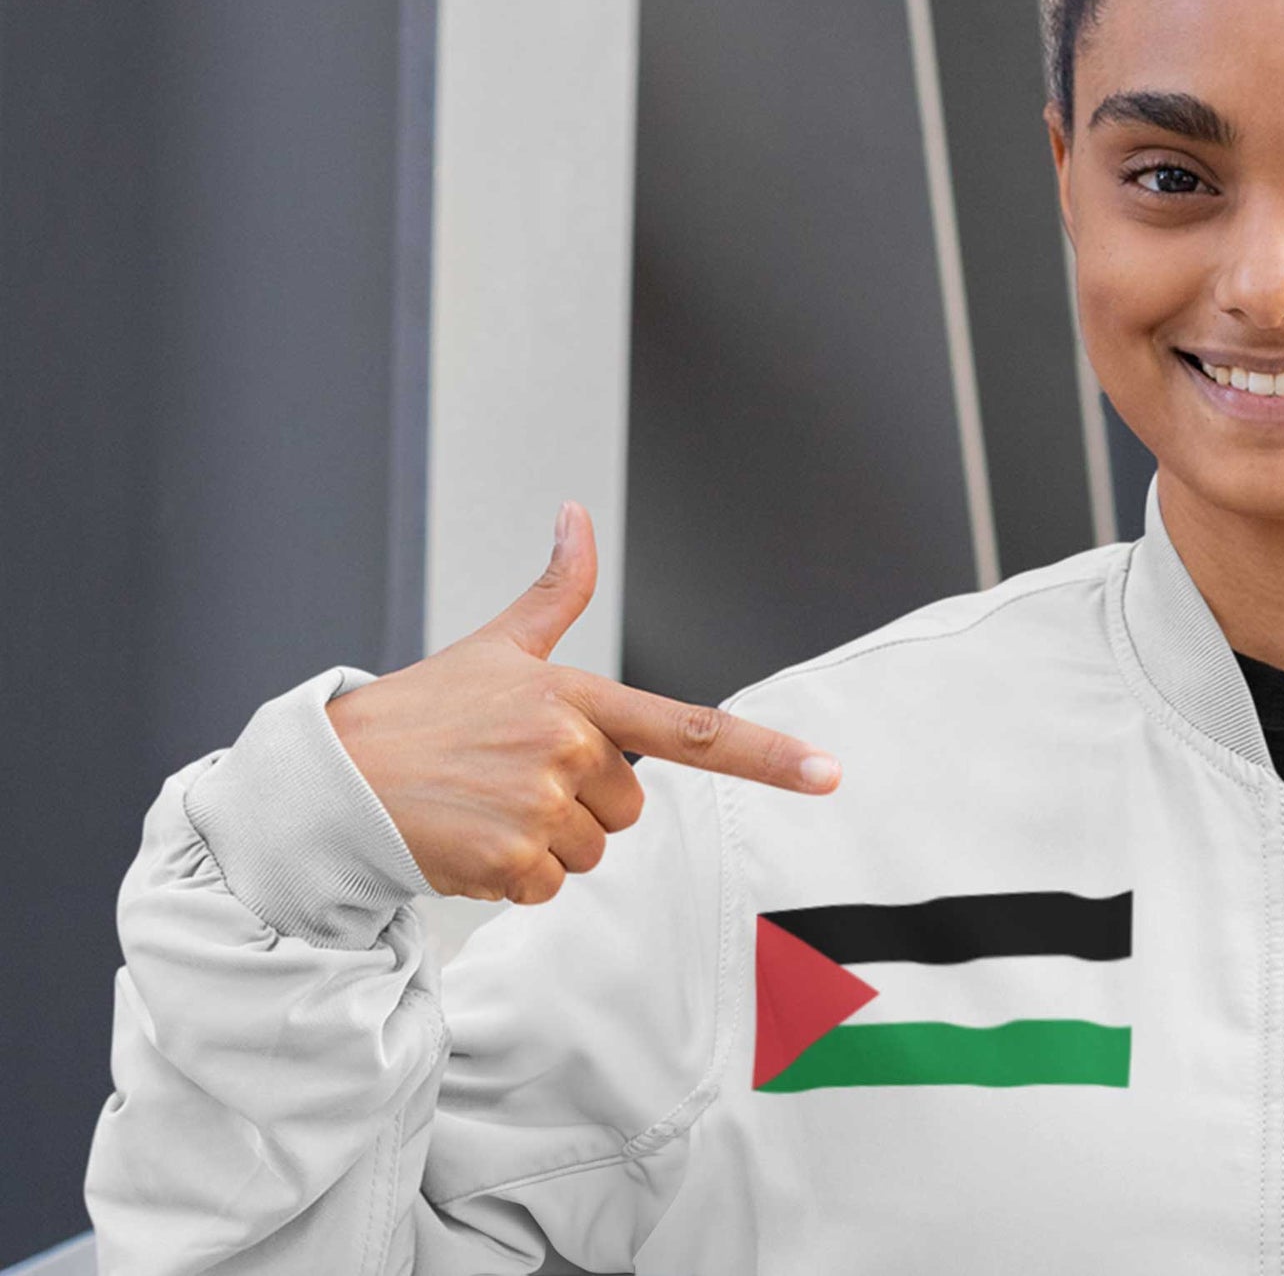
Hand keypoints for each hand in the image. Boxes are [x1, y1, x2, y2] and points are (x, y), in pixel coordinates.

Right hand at [326, 500, 838, 903]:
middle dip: (579, 808)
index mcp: (576, 697)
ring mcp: (540, 805)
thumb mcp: (495, 647)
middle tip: (509, 780)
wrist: (334, 779)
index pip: (691, 730)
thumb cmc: (421, 713)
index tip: (830, 774)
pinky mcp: (510, 861)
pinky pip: (548, 890)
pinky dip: (511, 881)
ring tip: (482, 809)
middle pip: (629, 811)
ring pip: (590, 855)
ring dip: (542, 847)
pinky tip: (466, 843)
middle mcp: (567, 748)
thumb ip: (553, 591)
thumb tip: (577, 513)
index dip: (768, 756)